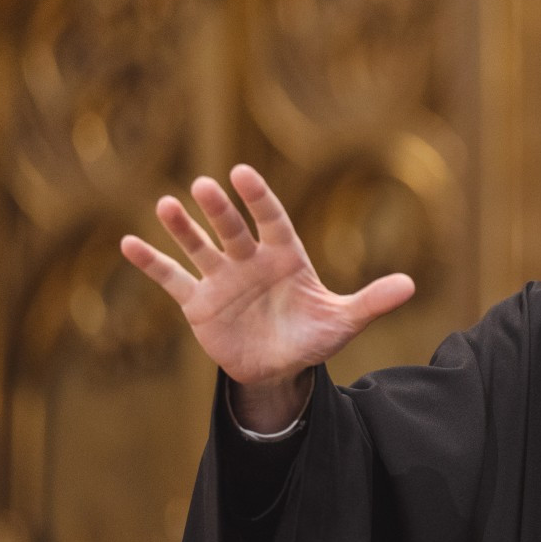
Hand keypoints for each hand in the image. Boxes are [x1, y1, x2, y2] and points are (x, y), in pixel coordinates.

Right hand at [120, 165, 413, 429]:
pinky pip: (172, 279)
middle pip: (233, 230)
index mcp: (286, 257)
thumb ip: (372, 302)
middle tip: (205, 186)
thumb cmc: (313, 336)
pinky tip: (128, 243)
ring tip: (166, 204)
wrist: (279, 367)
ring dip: (182, 228)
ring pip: (200, 247)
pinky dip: (152, 263)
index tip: (242, 174)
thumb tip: (411, 286)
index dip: (258, 199)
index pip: (273, 221)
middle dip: (219, 210)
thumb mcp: (343, 322)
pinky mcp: (198, 302)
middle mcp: (251, 260)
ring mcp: (222, 279)